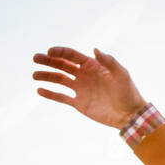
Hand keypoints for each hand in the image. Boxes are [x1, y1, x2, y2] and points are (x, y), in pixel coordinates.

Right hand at [32, 46, 147, 128]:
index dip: (59, 52)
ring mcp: (80, 89)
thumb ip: (109, 61)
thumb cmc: (128, 92)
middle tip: (35, 59)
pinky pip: (61, 97)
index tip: (49, 52)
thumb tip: (94, 49)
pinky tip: (39, 90)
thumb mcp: (121, 74)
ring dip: (46, 76)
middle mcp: (84, 75)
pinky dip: (50, 94)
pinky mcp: (78, 103)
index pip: (71, 56)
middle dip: (48, 61)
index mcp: (92, 65)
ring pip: (59, 79)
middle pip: (62, 65)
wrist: (130, 115)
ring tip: (34, 75)